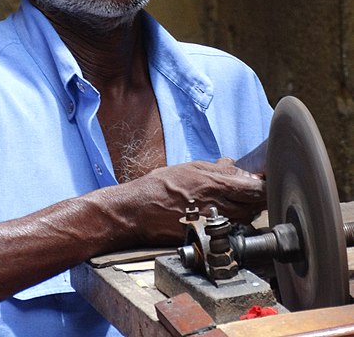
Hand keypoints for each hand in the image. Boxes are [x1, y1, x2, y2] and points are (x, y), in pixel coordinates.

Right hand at [120, 159, 265, 245]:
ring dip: (247, 210)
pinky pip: (230, 230)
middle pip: (254, 207)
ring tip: (237, 202)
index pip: (254, 189)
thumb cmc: (162, 186)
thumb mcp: (191, 168)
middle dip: (257, 199)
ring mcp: (213, 224)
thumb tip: (237, 167)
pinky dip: (234, 223)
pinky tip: (226, 217)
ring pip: (245, 219)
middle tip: (252, 192)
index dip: (263, 187)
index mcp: (214, 184)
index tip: (264, 183)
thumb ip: (218, 169)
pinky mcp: (207, 237)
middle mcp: (217, 206)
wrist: (140, 211)